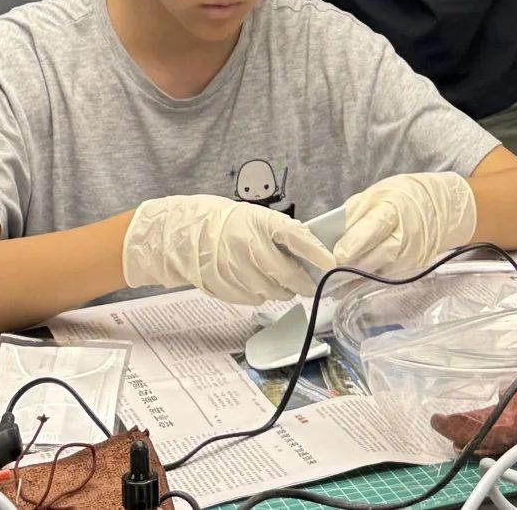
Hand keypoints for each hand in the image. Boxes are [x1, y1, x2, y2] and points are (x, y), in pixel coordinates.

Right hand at [122, 195, 334, 305]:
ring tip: (275, 277)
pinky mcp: (228, 288)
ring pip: (275, 292)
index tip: (332, 264)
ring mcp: (238, 271)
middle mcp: (251, 247)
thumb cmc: (226, 223)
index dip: (317, 253)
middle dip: (304, 283)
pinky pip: (256, 298)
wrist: (185, 234)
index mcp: (261, 223)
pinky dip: (261, 293)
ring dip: (281, 289)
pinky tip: (254, 280)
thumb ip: (280, 235)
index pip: (298, 238)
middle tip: (309, 282)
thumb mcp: (255, 218)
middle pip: (290, 276)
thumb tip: (311, 251)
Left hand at [333, 172, 476, 275]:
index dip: (354, 243)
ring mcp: (406, 257)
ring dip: (350, 277)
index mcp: (393, 210)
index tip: (336, 255)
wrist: (439, 209)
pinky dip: (361, 279)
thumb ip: (354, 214)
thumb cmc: (403, 197)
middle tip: (322, 271)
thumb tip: (328, 232)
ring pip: (373, 272)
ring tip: (329, 280)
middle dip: (345, 267)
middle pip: (371, 257)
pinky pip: (379, 276)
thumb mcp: (376, 195)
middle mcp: (402, 237)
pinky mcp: (406, 269)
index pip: (373, 227)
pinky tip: (345, 282)